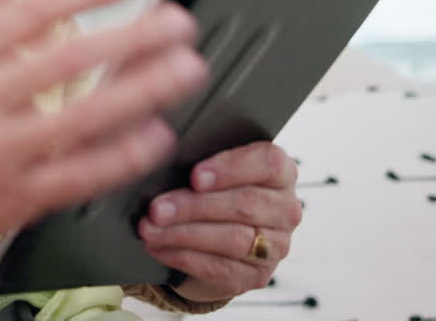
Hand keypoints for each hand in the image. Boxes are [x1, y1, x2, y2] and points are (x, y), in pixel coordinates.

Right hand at [0, 0, 206, 246]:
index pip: (34, 11)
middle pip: (66, 61)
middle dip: (131, 38)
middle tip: (178, 22)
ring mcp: (0, 152)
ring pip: (82, 119)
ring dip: (141, 92)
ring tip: (185, 68)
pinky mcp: (19, 196)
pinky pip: (80, 174)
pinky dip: (122, 156)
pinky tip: (157, 133)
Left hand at [137, 141, 301, 300]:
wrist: (213, 238)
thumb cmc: (211, 191)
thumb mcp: (209, 170)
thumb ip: (200, 160)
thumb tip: (165, 159)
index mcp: (280, 173)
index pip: (268, 164)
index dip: (231, 169)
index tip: (195, 176)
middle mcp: (285, 209)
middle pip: (245, 204)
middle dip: (194, 206)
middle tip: (157, 208)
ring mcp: (276, 246)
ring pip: (233, 239)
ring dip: (184, 234)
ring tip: (150, 229)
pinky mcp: (257, 275)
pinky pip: (221, 268)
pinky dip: (183, 257)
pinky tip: (159, 248)